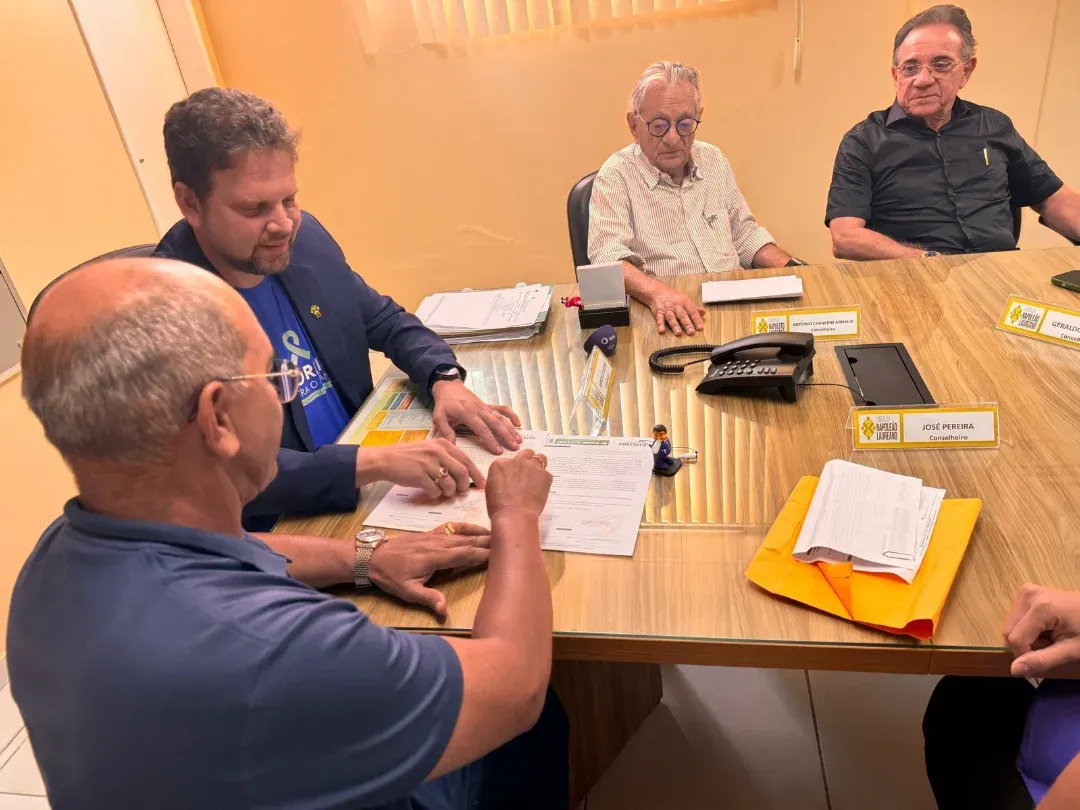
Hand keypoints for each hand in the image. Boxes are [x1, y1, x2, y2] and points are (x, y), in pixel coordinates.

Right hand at [358, 438, 484, 496]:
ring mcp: (429, 464)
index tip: (482, 484)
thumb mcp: (430, 449)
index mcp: (443, 444)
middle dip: (464, 486)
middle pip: (462, 473)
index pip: (466, 460)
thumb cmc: (409, 456)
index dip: (476, 474)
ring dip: (449, 492)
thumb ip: (447, 457)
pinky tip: (430, 491)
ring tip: (443, 492)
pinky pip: (435, 491)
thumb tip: (465, 474)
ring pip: (450, 484)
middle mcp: (438, 452)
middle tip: (460, 491)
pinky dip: (435, 494)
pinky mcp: (419, 476)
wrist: (386, 459)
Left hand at [369, 523, 489, 619]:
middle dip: (488, 541)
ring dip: (480, 533)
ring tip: (498, 533)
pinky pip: (452, 528)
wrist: (372, 557)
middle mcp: (438, 543)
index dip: (483, 554)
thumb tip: (445, 611)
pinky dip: (466, 527)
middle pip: (468, 541)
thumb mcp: (407, 592)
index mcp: (436, 557)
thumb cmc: (390, 576)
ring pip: (462, 533)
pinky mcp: (430, 533)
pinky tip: (475, 528)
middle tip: (508, 541)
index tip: (501, 555)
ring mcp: (434, 536)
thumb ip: (428, 599)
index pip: (465, 554)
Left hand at [432, 379, 521, 453]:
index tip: (498, 451)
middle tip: (514, 447)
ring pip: (501, 417)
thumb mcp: (439, 417)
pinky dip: (511, 414)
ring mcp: (485, 407)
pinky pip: (501, 408)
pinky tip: (518, 423)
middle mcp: (479, 409)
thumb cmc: (444, 404)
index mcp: (467, 413)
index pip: (482, 429)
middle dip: (506, 435)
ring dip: (511, 428)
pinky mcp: (487, 405)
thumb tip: (452, 445)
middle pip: (496, 423)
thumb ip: (445, 431)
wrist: (448, 386)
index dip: (491, 440)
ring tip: (519, 439)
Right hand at [485, 449, 551, 521]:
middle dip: (526, 462)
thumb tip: (506, 479)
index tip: (512, 479)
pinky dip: (544, 481)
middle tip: (527, 475)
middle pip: (525, 454)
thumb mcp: (491, 489)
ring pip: (539, 458)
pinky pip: (546, 474)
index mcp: (500, 464)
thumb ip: (499, 478)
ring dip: (538, 466)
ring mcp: (532, 467)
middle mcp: (516, 461)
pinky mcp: (545, 475)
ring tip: (537, 479)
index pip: (508, 461)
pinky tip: (540, 492)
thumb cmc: (498, 507)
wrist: (514, 515)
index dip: (512, 470)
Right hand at [642, 280, 705, 336]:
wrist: (658, 291)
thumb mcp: (685, 300)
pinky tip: (662, 331)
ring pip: (671, 318)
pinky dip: (660, 325)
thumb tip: (703, 313)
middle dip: (687, 324)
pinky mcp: (658, 312)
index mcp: (684, 302)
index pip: (692, 311)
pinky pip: (659, 319)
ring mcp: (667, 309)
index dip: (696, 319)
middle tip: (691, 332)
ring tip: (678, 333)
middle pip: (682, 315)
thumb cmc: (673, 297)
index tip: (700, 328)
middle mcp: (676, 306)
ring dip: (675, 325)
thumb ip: (694, 308)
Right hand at [1002, 584, 1079, 676]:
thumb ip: (1042, 660)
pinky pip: (1014, 617)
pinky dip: (1025, 628)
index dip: (1026, 655)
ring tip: (1048, 636)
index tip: (1045, 658)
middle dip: (1025, 644)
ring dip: (1024, 637)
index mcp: (1041, 607)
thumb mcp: (1070, 650)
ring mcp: (1026, 591)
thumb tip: (1014, 670)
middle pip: (1009, 631)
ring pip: (1009, 625)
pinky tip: (1043, 627)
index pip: (1015, 639)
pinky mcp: (1025, 592)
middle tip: (1049, 645)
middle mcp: (1027, 595)